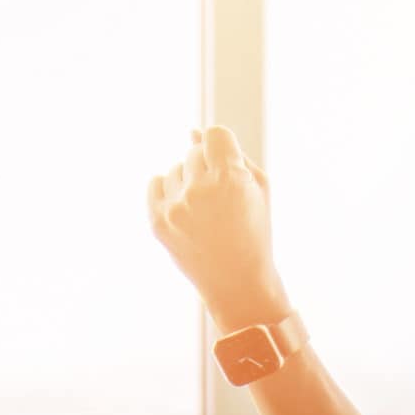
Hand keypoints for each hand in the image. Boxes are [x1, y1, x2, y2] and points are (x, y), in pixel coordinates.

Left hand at [147, 126, 288, 329]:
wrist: (238, 283)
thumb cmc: (254, 232)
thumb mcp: (259, 191)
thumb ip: (233, 154)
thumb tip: (192, 132)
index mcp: (232, 179)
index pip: (214, 134)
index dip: (222, 147)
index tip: (227, 164)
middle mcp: (201, 190)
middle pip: (193, 151)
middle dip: (207, 168)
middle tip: (221, 200)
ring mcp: (176, 207)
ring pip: (175, 169)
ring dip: (188, 183)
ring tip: (205, 213)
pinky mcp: (158, 222)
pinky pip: (155, 183)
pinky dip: (168, 192)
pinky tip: (186, 212)